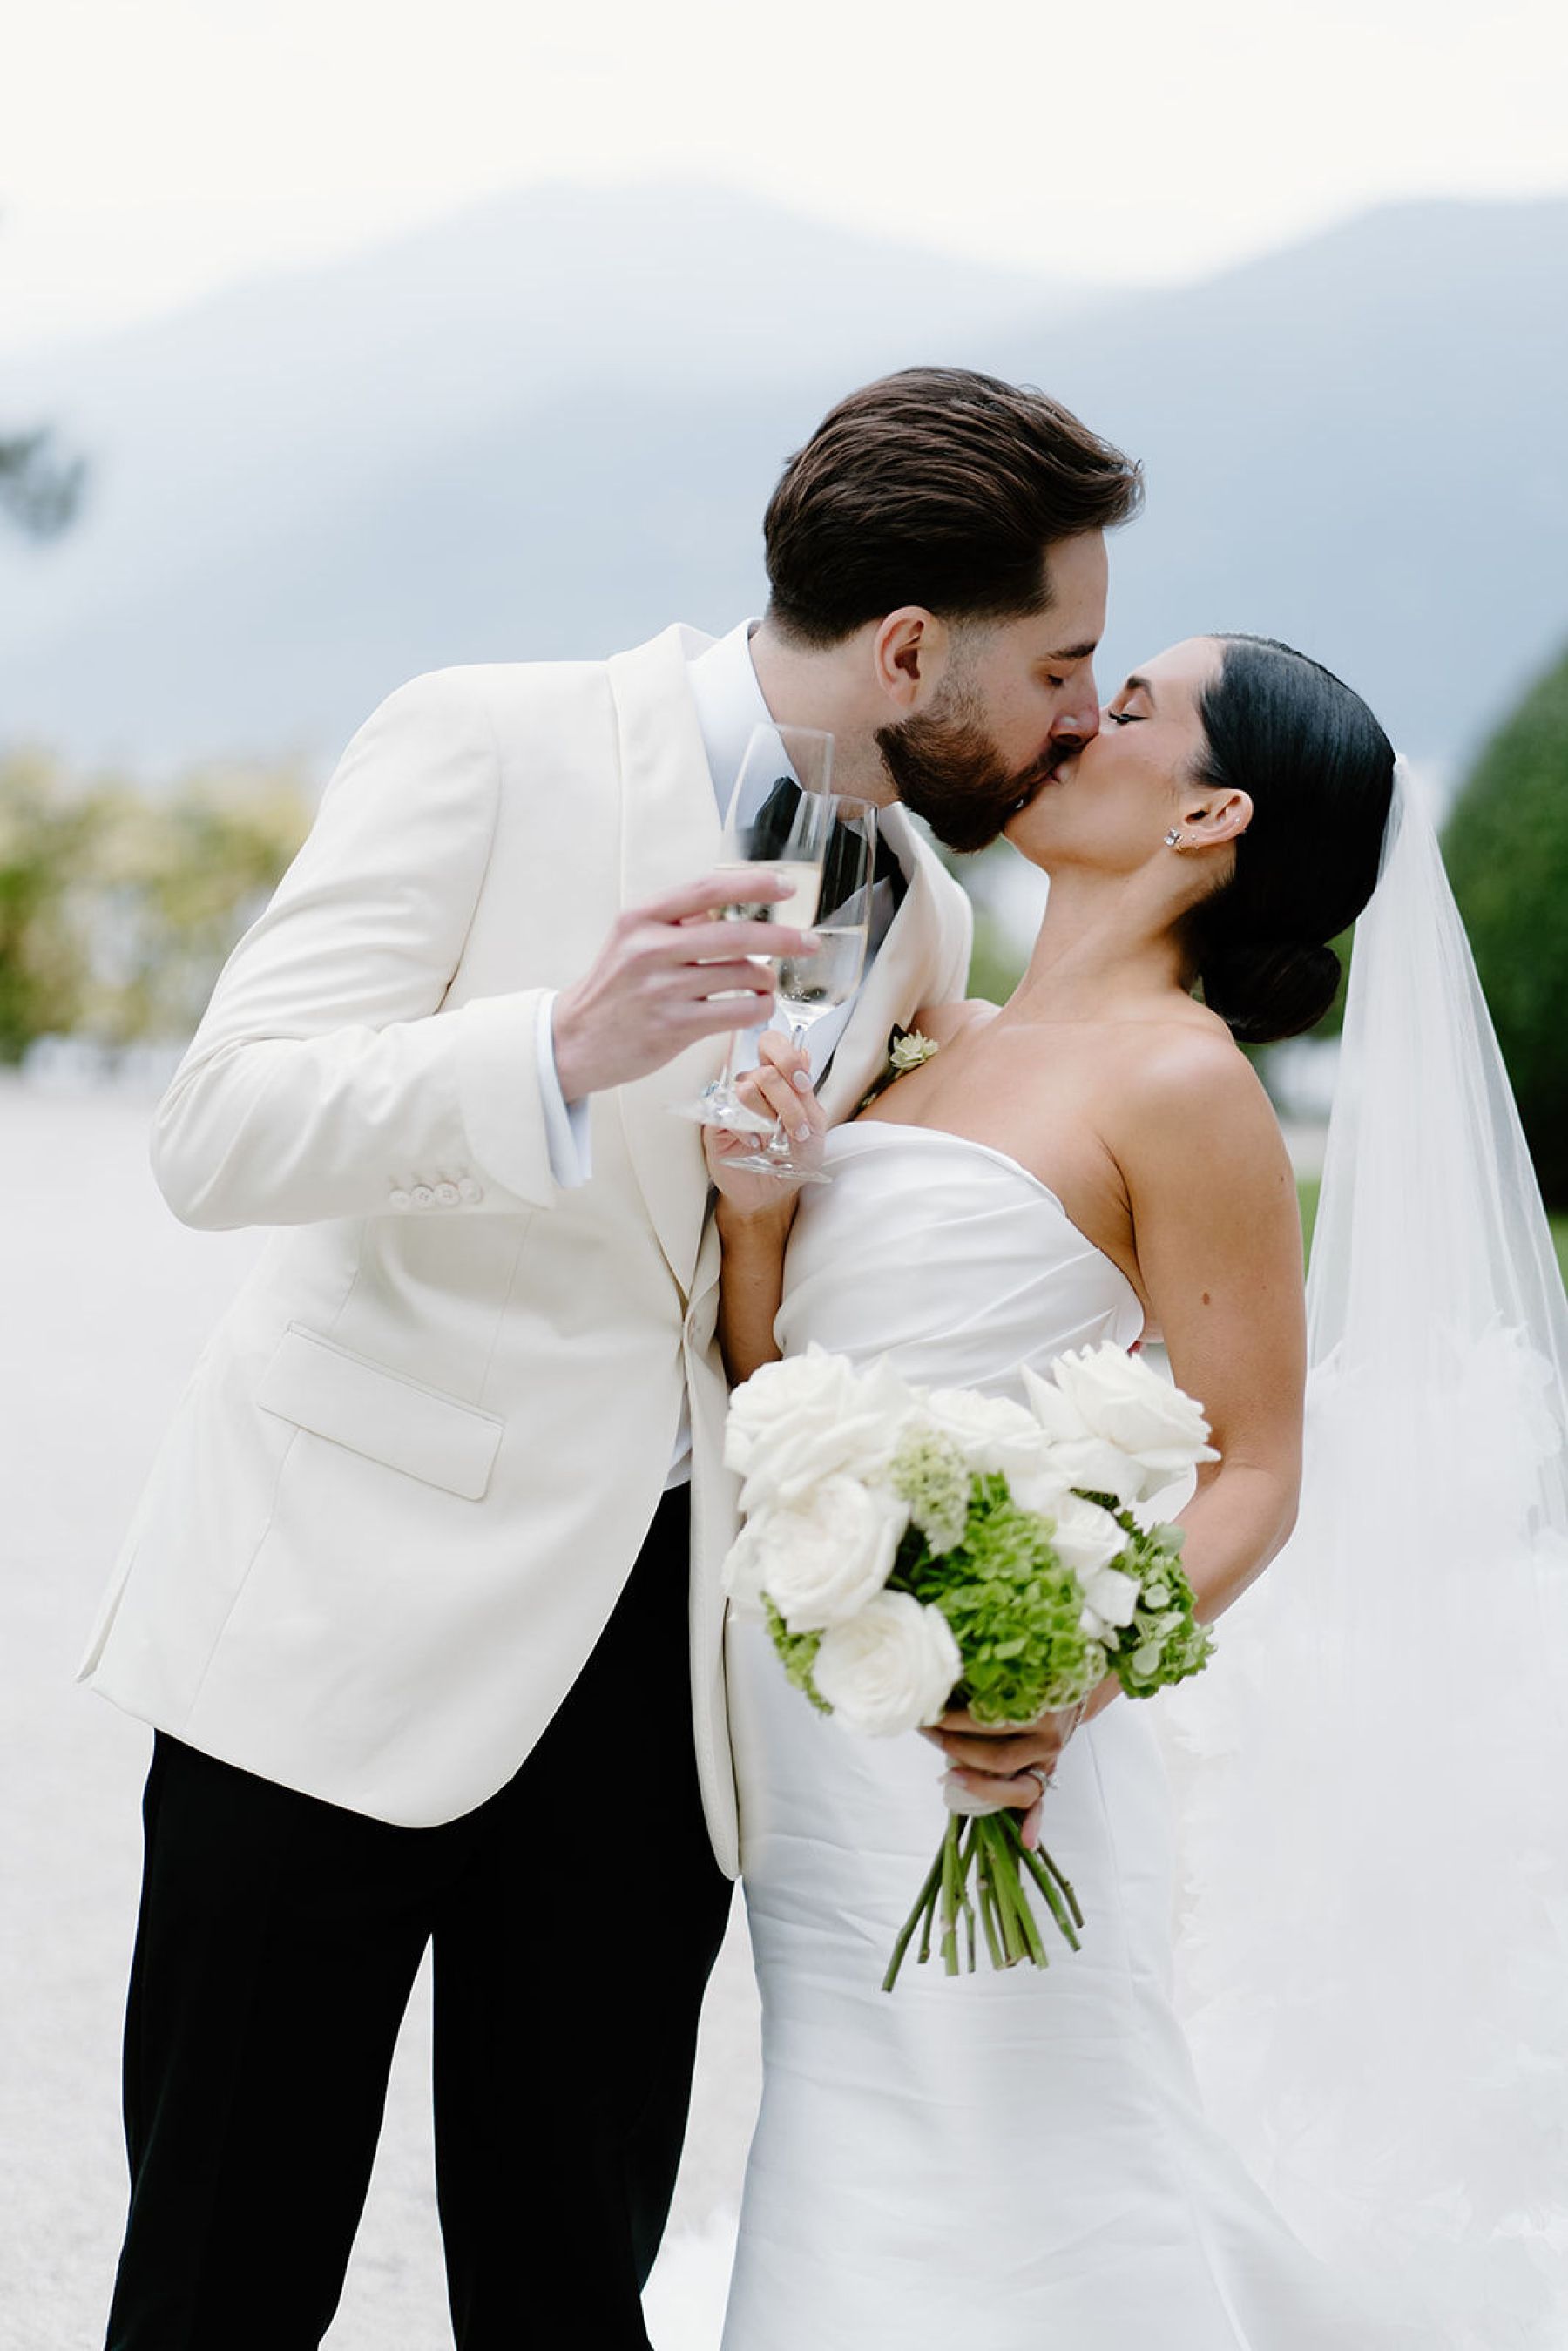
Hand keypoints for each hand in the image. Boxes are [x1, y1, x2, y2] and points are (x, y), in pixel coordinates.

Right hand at [551, 873, 816, 1100]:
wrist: (573, 1041)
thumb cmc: (614, 988)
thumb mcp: (633, 940)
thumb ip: (679, 922)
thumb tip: (734, 905)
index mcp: (641, 918)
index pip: (708, 889)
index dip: (754, 884)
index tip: (787, 885)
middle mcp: (650, 950)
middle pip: (737, 934)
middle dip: (783, 937)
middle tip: (809, 942)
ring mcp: (662, 990)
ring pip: (742, 975)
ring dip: (766, 979)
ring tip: (766, 982)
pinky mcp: (673, 1028)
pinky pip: (737, 1012)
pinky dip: (759, 1008)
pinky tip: (759, 1006)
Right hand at [705, 1034, 827, 1213]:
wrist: (772, 1192)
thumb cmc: (791, 1160)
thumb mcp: (814, 1129)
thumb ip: (808, 1095)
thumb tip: (805, 1054)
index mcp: (778, 1081)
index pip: (773, 1045)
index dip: (788, 1057)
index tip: (802, 1084)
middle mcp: (754, 1086)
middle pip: (766, 1070)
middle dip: (788, 1102)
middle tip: (796, 1129)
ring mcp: (733, 1103)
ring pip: (747, 1088)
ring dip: (768, 1117)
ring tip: (775, 1139)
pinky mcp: (716, 1122)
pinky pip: (729, 1113)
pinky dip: (749, 1130)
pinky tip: (757, 1144)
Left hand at [922, 1671, 1120, 1849]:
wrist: (1071, 1691)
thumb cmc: (1033, 1682)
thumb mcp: (1015, 1677)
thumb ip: (989, 1683)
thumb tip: (942, 1681)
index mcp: (1039, 1710)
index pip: (989, 1721)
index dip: (955, 1720)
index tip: (930, 1713)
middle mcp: (1047, 1740)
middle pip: (999, 1758)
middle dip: (958, 1749)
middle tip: (930, 1734)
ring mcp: (1049, 1762)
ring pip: (1017, 1787)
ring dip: (979, 1786)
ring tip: (949, 1776)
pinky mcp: (1049, 1776)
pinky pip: (1042, 1805)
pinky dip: (1034, 1824)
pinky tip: (1026, 1842)